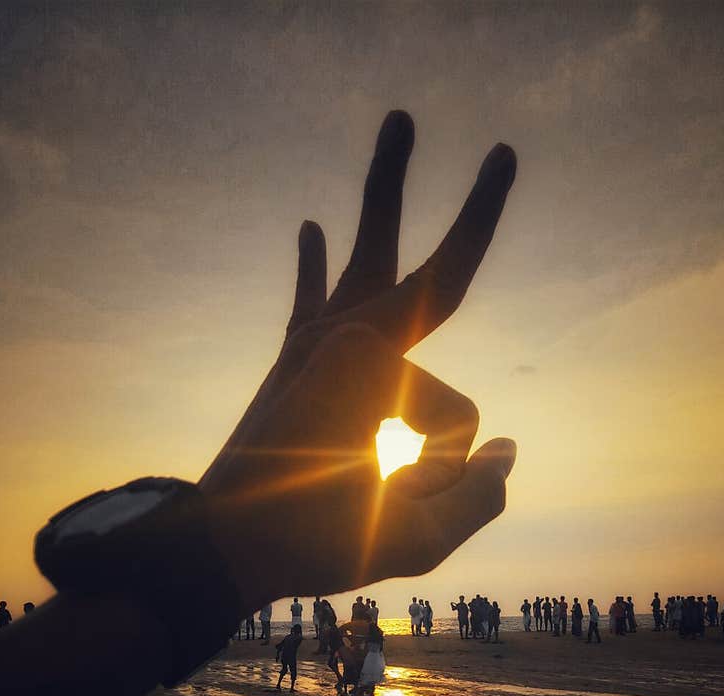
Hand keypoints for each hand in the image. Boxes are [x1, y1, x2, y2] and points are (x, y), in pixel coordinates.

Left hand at [200, 111, 516, 605]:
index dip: (440, 473)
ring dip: (385, 192)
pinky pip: (309, 299)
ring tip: (399, 120)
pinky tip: (307, 229)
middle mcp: (344, 336)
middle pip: (435, 276)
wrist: (212, 548)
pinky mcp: (291, 361)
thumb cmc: (310, 546)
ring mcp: (314, 343)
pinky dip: (313, 268)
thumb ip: (480, 498)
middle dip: (474, 216)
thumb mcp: (413, 543)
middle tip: (503, 153)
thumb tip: (510, 451)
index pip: (457, 416)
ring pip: (370, 260)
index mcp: (371, 366)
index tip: (395, 503)